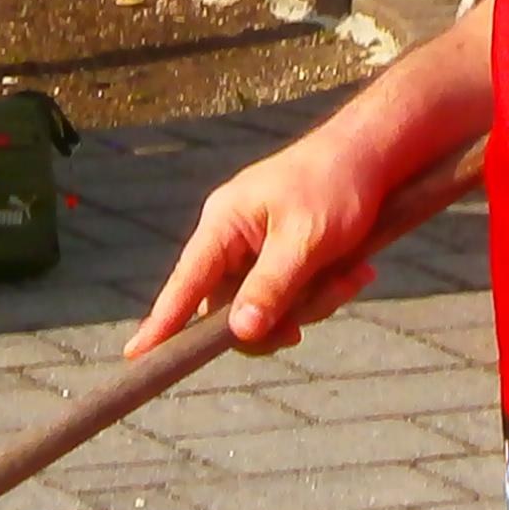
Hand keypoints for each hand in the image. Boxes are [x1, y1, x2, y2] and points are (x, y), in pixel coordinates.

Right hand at [126, 131, 388, 357]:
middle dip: (277, 317)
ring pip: (268, 304)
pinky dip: (324, 290)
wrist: (372, 154)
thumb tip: (239, 333)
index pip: (185, 282)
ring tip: (352, 275)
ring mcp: (258, 247)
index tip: (136, 355)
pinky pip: (292, 292)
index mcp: (223, 225)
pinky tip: (354, 271)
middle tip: (307, 325)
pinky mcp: (284, 254)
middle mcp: (232, 237)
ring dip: (312, 301)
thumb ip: (271, 287)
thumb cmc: (334, 185)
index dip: (161, 322)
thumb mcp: (305, 239)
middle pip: (232, 306)